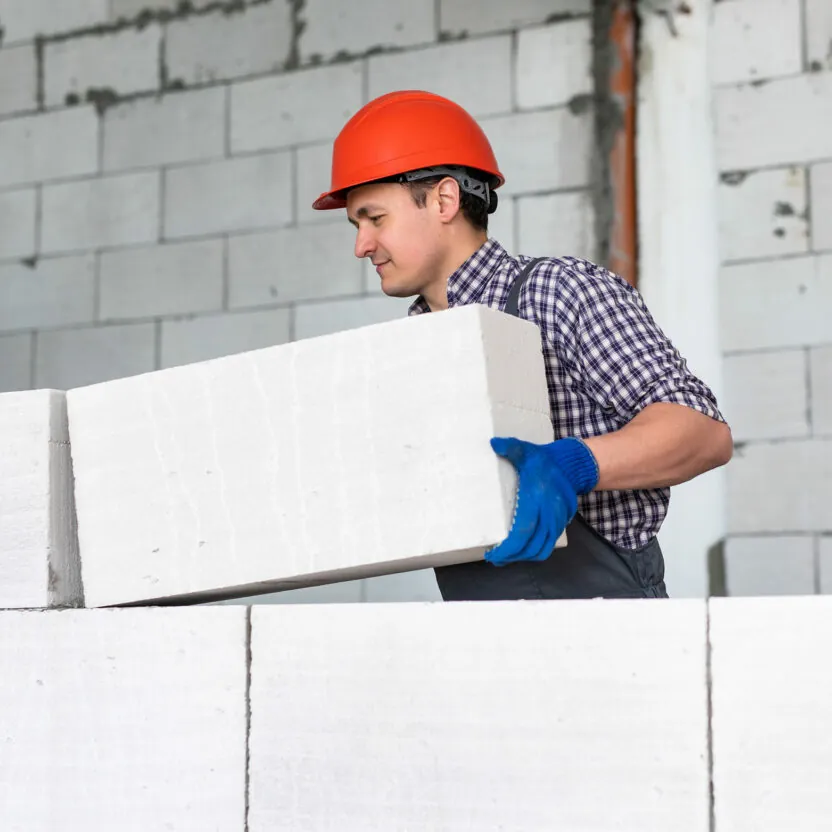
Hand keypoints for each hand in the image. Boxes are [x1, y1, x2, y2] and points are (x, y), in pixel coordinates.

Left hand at [486, 437, 598, 565]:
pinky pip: (547, 546)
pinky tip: (521, 551)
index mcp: (536, 501)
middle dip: (510, 557)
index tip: (492, 554)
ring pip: (540, 550)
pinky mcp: (559, 525)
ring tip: (504, 557)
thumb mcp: (526, 451)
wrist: (570, 466)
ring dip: (522, 557)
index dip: (507, 548)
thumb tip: (493, 444)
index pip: (522, 533)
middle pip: (530, 547)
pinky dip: (534, 553)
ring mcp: (556, 522)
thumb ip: (511, 447)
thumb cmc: (543, 461)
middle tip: (493, 557)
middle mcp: (548, 515)